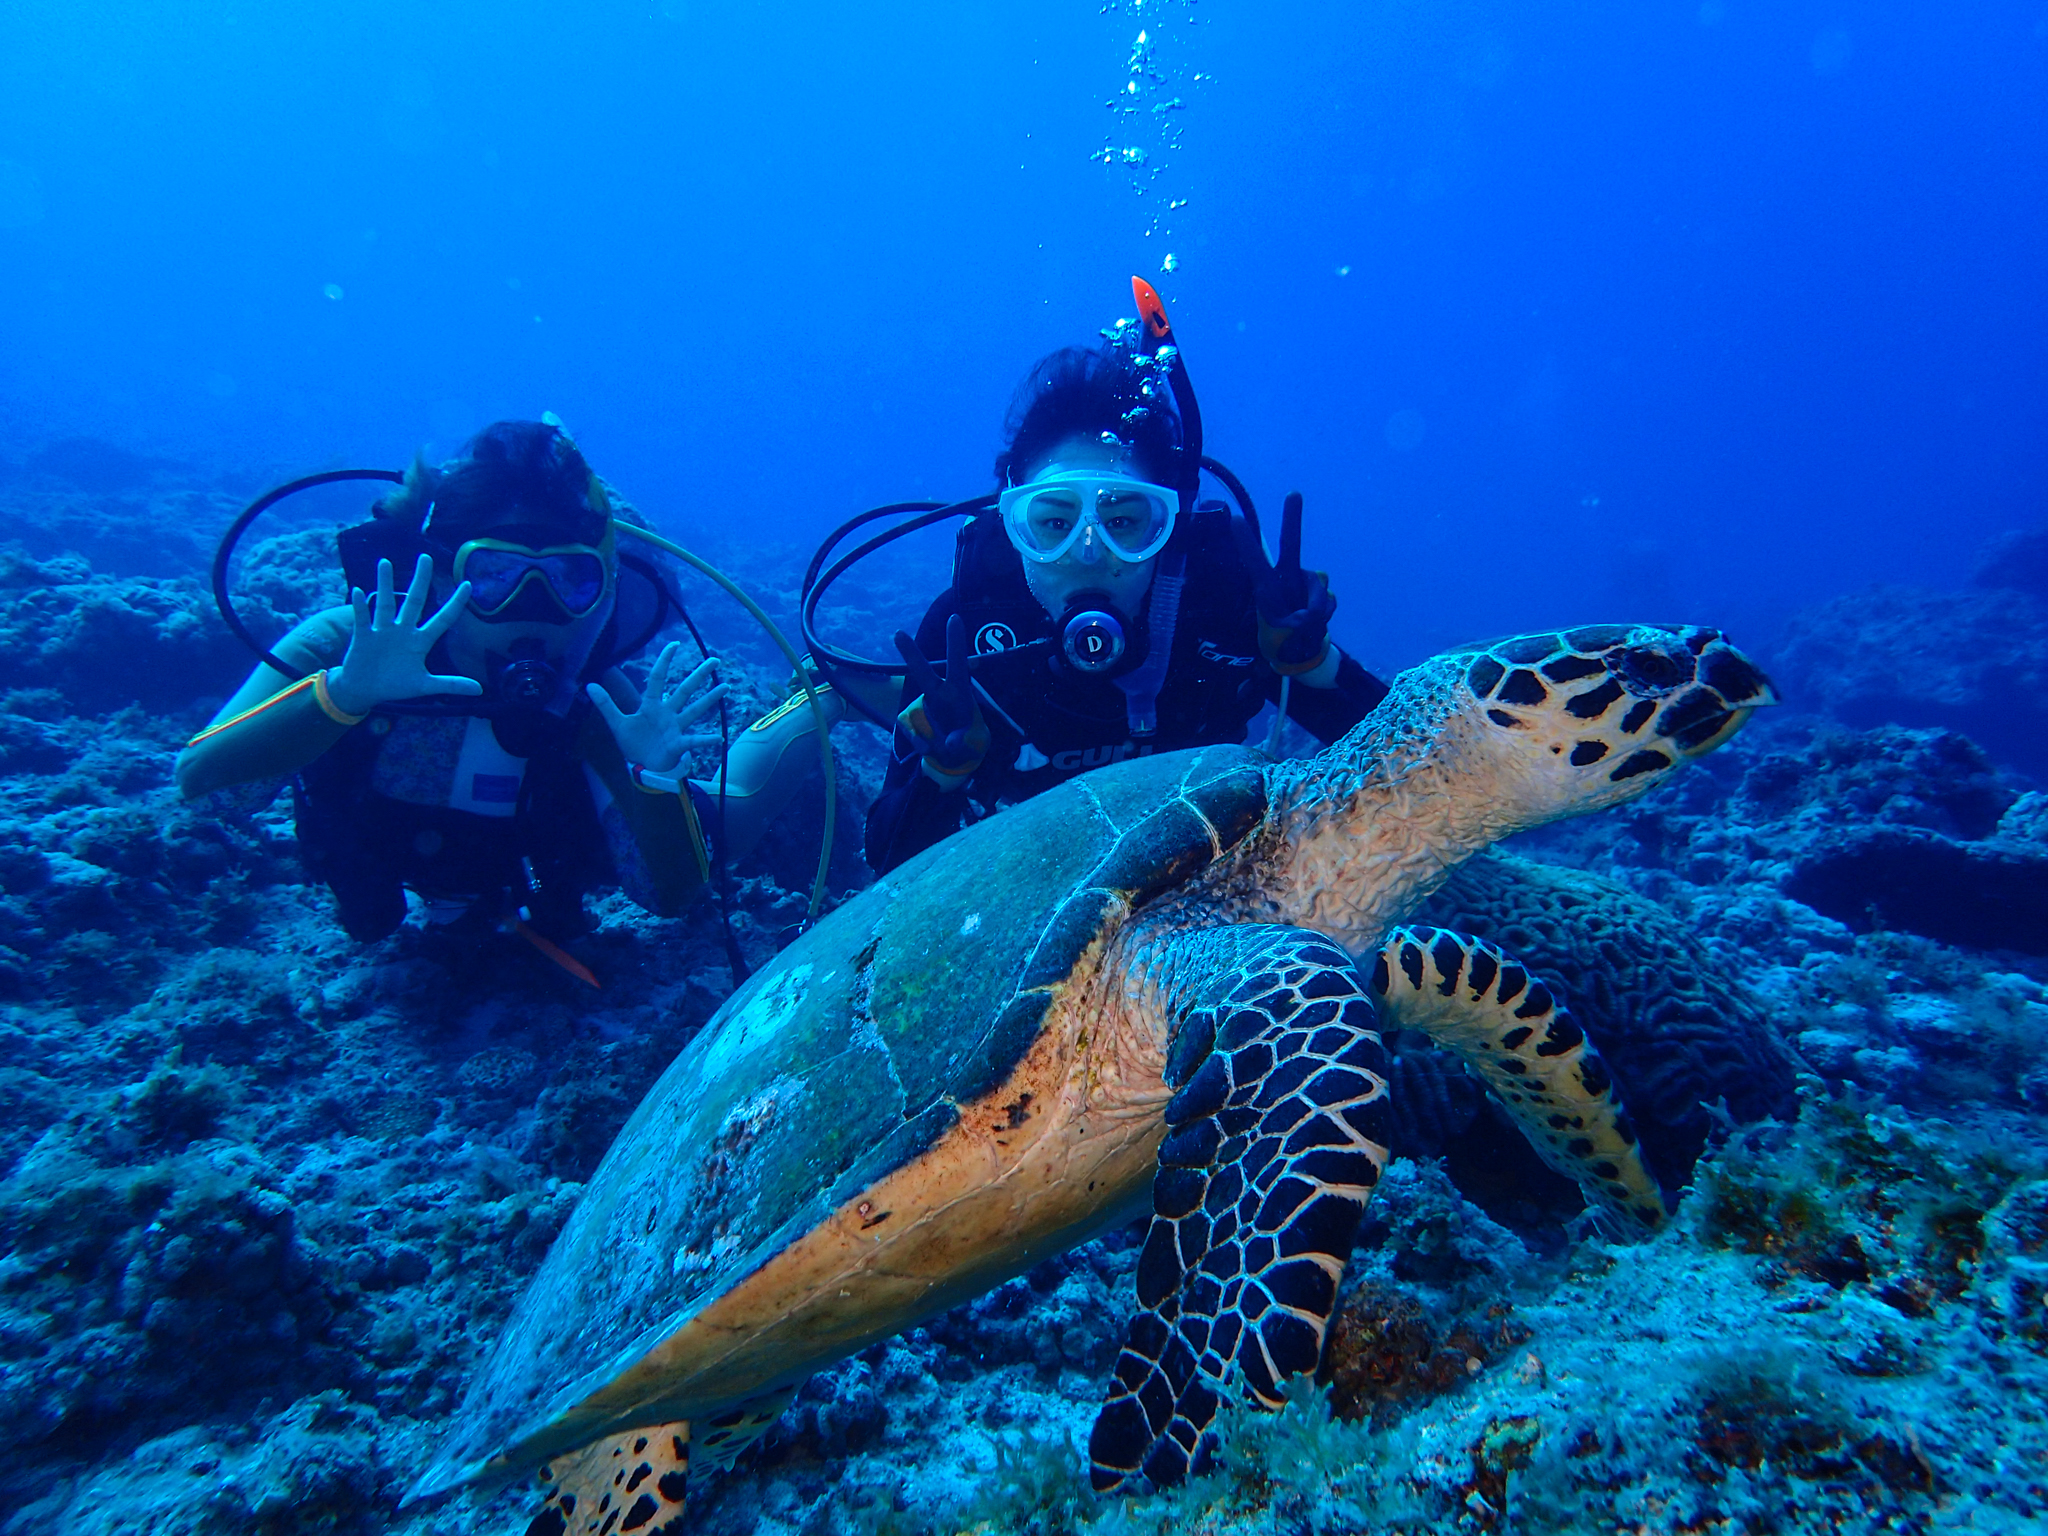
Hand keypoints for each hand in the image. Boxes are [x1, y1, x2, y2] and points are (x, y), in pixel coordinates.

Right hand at [326, 554, 482, 714]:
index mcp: (420, 642)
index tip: (468, 584)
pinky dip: (359, 607)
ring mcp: (382, 632)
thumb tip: (479, 690)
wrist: (365, 691)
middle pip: (414, 601)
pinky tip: (358, 592)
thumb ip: (450, 684)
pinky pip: (361, 619)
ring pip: (385, 604)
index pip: (443, 619)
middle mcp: (403, 631)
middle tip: (426, 558)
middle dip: (420, 581)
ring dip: (385, 584)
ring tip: (385, 562)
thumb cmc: (395, 686)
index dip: (456, 604)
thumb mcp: (424, 686)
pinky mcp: (363, 637)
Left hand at [587, 644, 727, 773]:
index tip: (675, 644)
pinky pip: (693, 740)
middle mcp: (667, 712)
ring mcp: (675, 727)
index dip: (664, 661)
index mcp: (651, 705)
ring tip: (725, 687)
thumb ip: (606, 704)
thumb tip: (589, 684)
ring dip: (710, 699)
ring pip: (695, 710)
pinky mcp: (678, 743)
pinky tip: (719, 737)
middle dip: (699, 675)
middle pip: (684, 690)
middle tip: (715, 660)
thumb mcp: (617, 723)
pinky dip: (705, 739)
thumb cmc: (633, 743)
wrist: (642, 765)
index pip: (658, 678)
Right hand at [894, 615, 988, 784]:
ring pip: (916, 716)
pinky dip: (921, 745)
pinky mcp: (908, 720)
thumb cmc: (967, 741)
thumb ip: (964, 744)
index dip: (956, 642)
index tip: (955, 618)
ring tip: (945, 748)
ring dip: (928, 737)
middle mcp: (938, 694)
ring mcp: (921, 705)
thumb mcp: (972, 744)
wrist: (952, 756)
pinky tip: (932, 750)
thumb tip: (949, 745)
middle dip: (911, 654)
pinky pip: (910, 731)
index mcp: (959, 692)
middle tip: (898, 633)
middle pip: (923, 672)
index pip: (959, 664)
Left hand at [1252, 492, 1335, 675]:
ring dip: (1317, 610)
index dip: (1246, 541)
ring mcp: (1305, 581)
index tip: (1233, 518)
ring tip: (1305, 626)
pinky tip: (1316, 623)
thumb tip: (1313, 613)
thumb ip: (1299, 623)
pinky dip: (1325, 614)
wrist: (1301, 649)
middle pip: (1291, 544)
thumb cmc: (1283, 639)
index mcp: (1266, 587)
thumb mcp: (1285, 635)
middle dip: (1292, 519)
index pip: (1255, 560)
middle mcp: (1286, 577)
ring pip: (1319, 588)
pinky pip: (1329, 599)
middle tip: (1293, 493)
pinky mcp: (1321, 590)